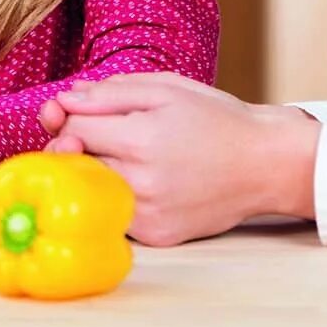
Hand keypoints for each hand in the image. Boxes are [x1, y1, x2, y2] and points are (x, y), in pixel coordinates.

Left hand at [39, 72, 319, 246]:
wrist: (264, 163)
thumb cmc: (216, 119)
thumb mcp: (166, 89)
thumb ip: (109, 93)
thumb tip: (62, 101)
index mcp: (141, 139)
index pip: (73, 129)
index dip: (70, 115)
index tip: (83, 111)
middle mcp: (141, 183)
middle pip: (75, 161)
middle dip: (76, 143)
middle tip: (95, 132)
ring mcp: (148, 216)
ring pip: (90, 190)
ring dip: (94, 170)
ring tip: (122, 154)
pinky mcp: (156, 237)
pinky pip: (114, 214)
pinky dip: (116, 195)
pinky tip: (140, 180)